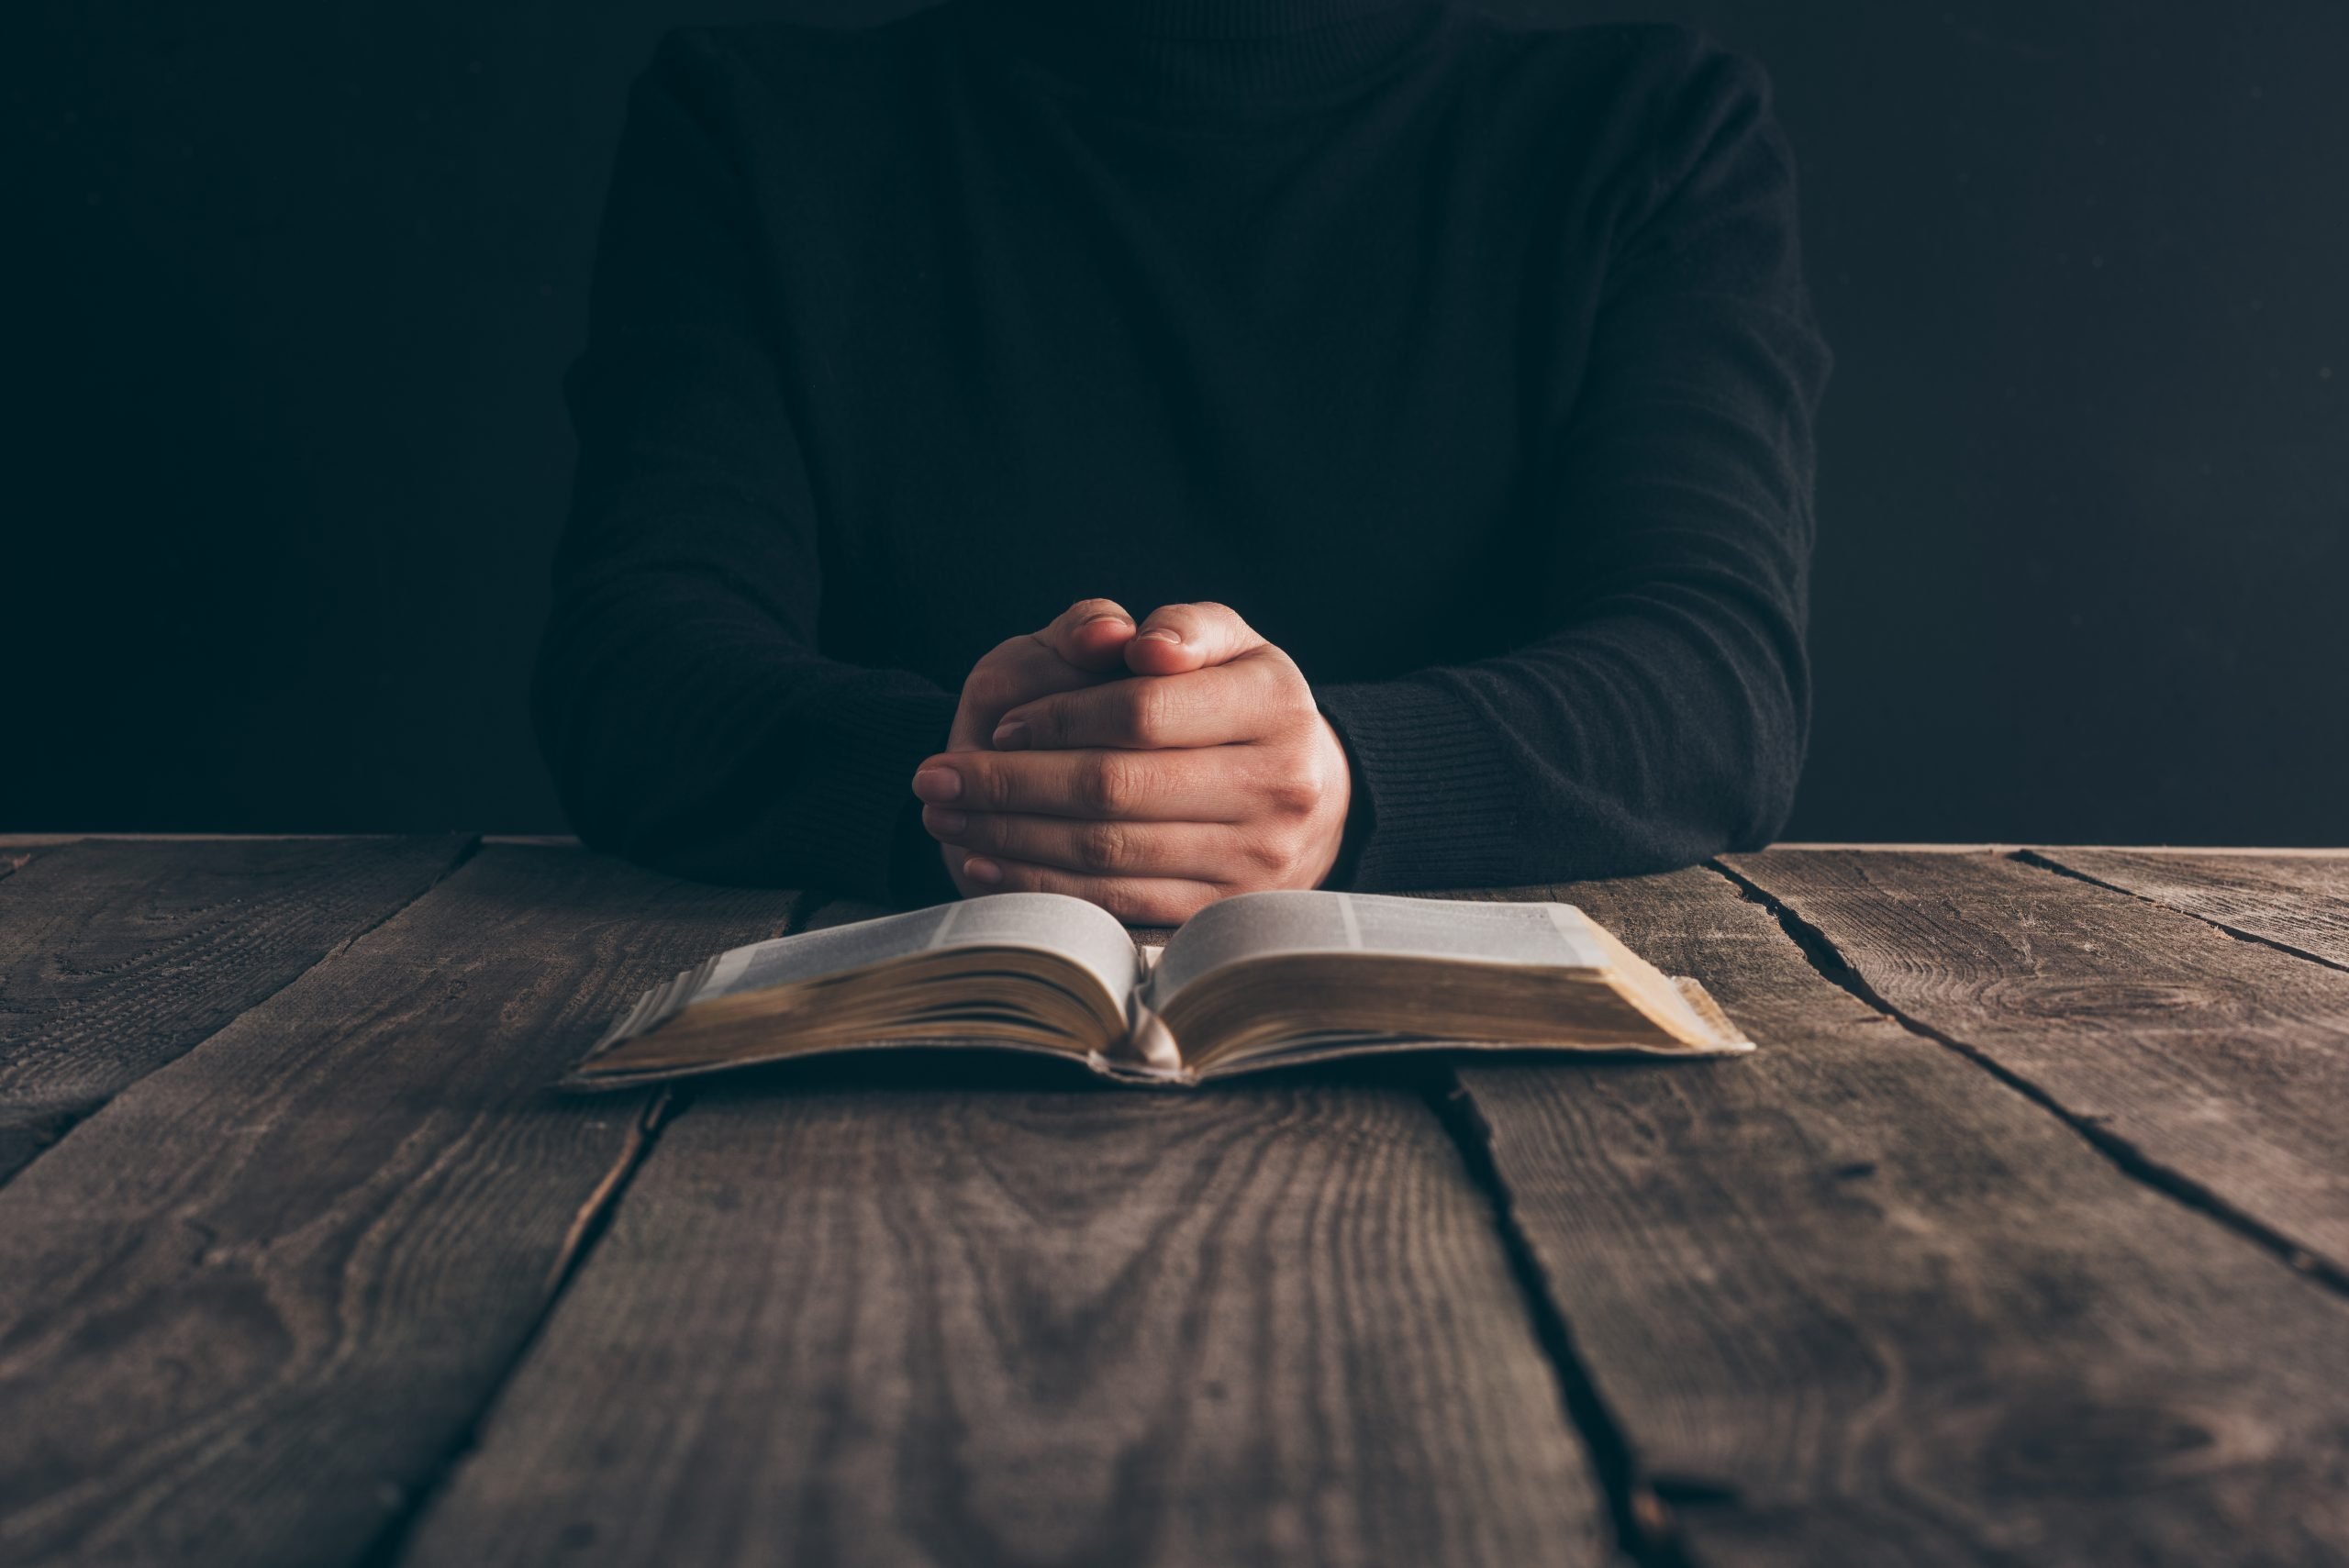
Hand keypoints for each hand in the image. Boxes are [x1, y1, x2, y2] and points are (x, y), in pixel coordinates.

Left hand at [912, 602, 1352, 924]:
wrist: (1314, 800)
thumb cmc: (1238, 704)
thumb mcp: (1225, 642)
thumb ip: (1179, 625)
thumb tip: (1131, 641)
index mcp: (1277, 703)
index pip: (1142, 711)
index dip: (1057, 717)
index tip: (998, 723)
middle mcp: (1279, 786)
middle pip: (1117, 788)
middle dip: (1011, 784)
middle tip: (933, 777)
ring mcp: (1256, 861)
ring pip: (1109, 854)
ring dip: (1010, 837)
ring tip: (945, 815)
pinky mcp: (1222, 915)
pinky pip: (1117, 906)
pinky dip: (1044, 887)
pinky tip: (987, 862)